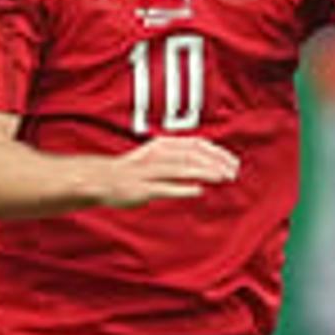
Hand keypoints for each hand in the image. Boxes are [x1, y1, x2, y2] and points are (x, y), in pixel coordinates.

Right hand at [95, 134, 240, 205]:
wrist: (102, 178)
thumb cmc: (132, 169)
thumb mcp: (157, 154)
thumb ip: (180, 154)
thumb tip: (208, 157)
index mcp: (163, 145)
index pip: (196, 144)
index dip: (217, 152)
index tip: (232, 161)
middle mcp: (158, 155)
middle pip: (193, 155)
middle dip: (216, 163)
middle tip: (233, 172)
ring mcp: (149, 172)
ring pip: (181, 169)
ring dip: (205, 172)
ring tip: (222, 177)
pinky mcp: (142, 189)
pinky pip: (165, 187)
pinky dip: (182, 188)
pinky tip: (198, 190)